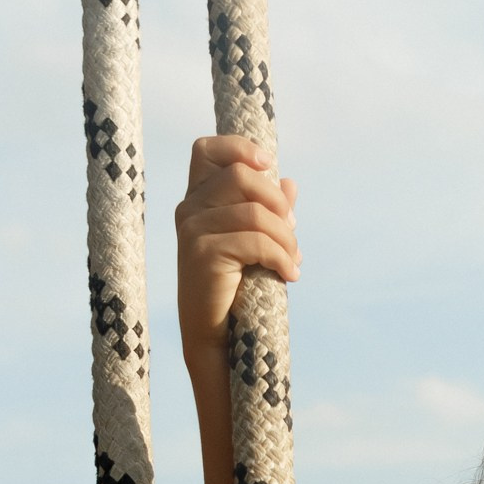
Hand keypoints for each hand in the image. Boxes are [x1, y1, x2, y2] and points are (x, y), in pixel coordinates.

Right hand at [175, 132, 299, 360]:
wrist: (217, 336)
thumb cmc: (236, 288)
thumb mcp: (254, 243)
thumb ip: (268, 212)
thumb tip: (291, 183)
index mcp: (197, 198)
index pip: (207, 150)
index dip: (239, 148)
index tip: (269, 166)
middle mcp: (189, 207)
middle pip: (240, 176)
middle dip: (277, 203)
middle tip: (293, 230)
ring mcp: (192, 229)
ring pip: (254, 212)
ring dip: (286, 238)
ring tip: (294, 261)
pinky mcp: (202, 252)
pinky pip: (256, 241)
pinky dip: (282, 257)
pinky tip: (291, 275)